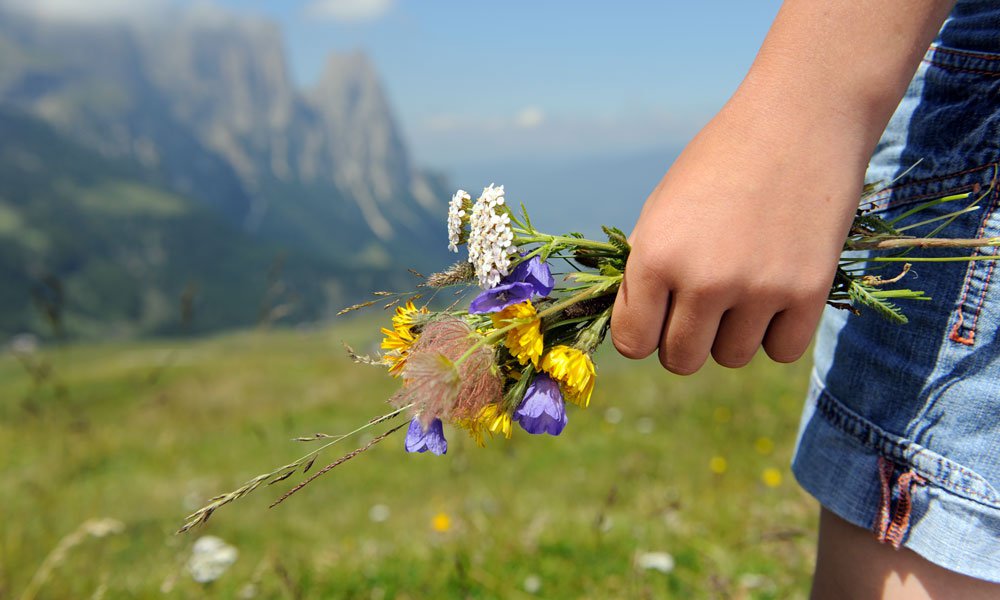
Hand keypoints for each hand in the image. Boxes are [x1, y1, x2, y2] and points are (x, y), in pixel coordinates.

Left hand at [611, 87, 869, 374]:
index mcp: (656, 257)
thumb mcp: (662, 209)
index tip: (656, 318)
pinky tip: (776, 294)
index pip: (632, 343)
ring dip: (731, 335)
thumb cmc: (720, 163)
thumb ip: (645, 272)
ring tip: (741, 289)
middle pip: (680, 360)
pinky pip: (781, 351)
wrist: (800, 120)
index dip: (641, 334)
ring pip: (731, 358)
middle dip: (683, 341)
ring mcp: (759, 290)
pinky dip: (776, 332)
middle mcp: (704, 280)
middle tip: (699, 307)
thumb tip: (634, 332)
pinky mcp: (809, 292)